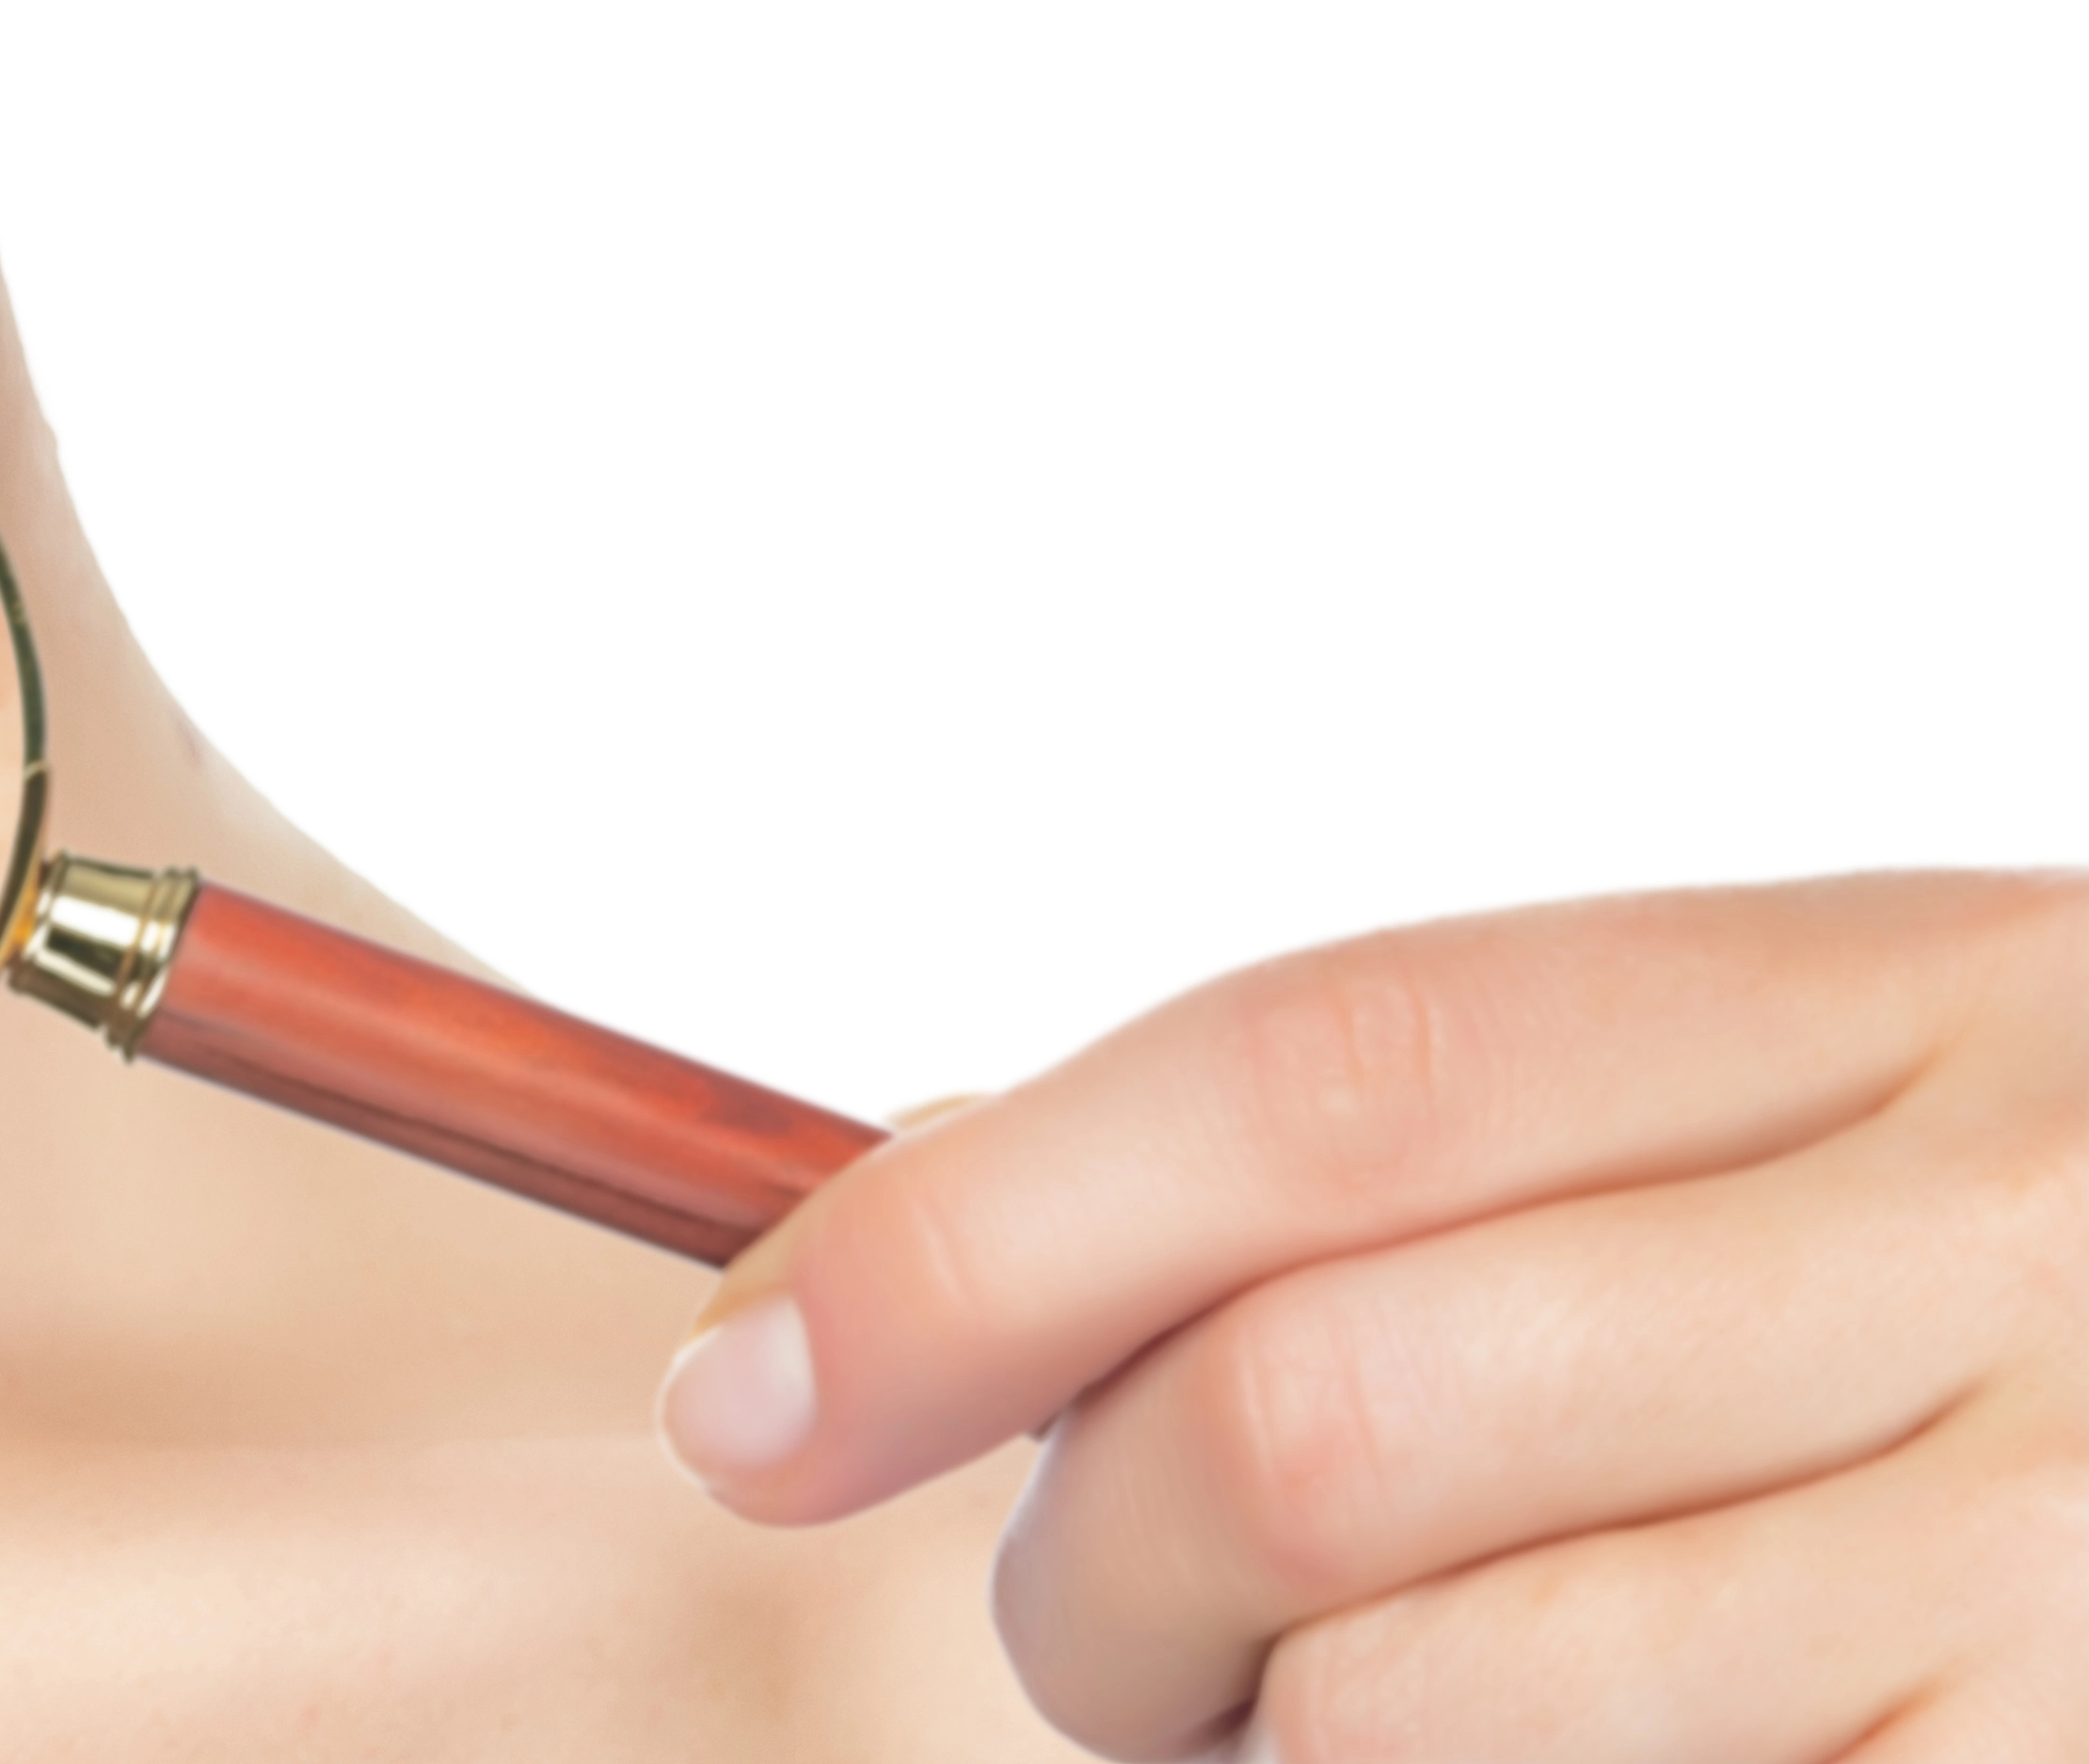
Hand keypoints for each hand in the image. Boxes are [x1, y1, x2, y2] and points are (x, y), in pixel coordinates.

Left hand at [662, 876, 2088, 1759]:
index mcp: (1906, 1012)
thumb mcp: (1840, 1109)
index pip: (1314, 1081)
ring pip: (1434, 1710)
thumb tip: (927, 1230)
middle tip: (1107, 1632)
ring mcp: (2082, 1573)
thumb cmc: (2086, 1304)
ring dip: (1281, 1759)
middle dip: (1104, 1568)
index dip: (960, 1236)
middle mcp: (2021, 1262)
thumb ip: (1452, 1158)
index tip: (747, 1389)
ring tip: (1337, 1731)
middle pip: (1322, 1413)